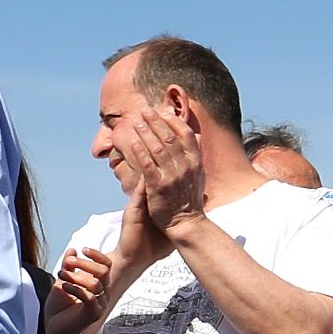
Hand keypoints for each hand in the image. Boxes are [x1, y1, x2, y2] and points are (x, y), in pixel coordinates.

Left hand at [46, 245, 114, 333]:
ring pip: (96, 284)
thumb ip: (68, 267)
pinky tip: (64, 287)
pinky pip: (89, 297)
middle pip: (103, 272)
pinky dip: (75, 289)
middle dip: (84, 264)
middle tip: (67, 263)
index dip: (98, 255)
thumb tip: (72, 250)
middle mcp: (102, 293)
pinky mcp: (94, 314)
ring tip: (61, 276)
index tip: (83, 250)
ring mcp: (100, 304)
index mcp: (97, 285)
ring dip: (76, 276)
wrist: (54, 328)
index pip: (107, 266)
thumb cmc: (59, 307)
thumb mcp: (62, 281)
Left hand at [120, 109, 208, 238]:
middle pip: (170, 138)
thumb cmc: (189, 198)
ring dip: (146, 133)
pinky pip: (147, 165)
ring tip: (137, 123)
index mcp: (196, 162)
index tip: (163, 111)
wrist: (186, 222)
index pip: (186, 134)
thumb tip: (196, 136)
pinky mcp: (158, 186)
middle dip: (156, 122)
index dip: (174, 121)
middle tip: (145, 111)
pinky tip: (133, 142)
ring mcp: (172, 176)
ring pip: (157, 149)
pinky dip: (140, 152)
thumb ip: (196, 155)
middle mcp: (186, 167)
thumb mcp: (199, 175)